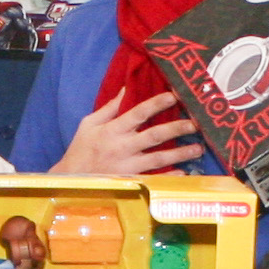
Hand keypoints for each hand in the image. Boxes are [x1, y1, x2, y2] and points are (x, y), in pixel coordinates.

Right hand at [57, 92, 202, 177]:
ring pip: (159, 159)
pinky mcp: (130, 181)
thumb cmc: (81, 149)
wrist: (70, 178)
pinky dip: (169, 177)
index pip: (138, 113)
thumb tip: (126, 87)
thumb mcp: (90, 124)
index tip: (174, 96)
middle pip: (154, 136)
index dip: (157, 104)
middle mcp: (123, 147)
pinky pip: (154, 179)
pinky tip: (184, 173)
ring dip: (180, 153)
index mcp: (113, 130)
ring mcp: (128, 166)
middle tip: (195, 124)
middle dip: (176, 129)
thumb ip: (110, 107)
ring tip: (198, 149)